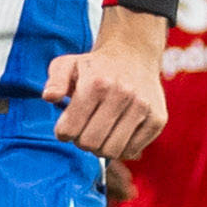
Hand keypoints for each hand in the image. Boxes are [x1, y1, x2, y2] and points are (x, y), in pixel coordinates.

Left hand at [46, 16, 167, 165]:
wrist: (133, 56)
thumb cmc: (94, 66)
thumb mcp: (67, 65)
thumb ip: (55, 80)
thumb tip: (49, 97)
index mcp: (96, 83)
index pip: (69, 130)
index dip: (63, 133)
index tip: (66, 127)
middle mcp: (122, 94)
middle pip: (90, 143)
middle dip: (80, 141)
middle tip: (83, 131)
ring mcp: (143, 107)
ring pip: (112, 151)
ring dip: (100, 148)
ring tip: (99, 133)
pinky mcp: (158, 119)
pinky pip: (132, 151)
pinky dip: (120, 148)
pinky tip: (116, 133)